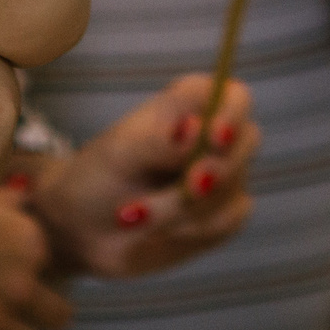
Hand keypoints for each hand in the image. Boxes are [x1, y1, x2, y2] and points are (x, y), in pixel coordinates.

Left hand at [28, 75, 258, 277]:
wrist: (83, 230)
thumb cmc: (98, 176)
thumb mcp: (118, 153)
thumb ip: (158, 139)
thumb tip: (195, 129)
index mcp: (190, 105)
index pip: (233, 97)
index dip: (232, 115)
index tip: (214, 138)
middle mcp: (213, 137)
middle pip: (246, 143)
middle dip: (216, 170)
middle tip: (188, 188)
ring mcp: (223, 176)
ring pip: (233, 188)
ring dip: (184, 208)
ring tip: (132, 216)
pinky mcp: (222, 214)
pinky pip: (230, 220)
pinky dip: (192, 229)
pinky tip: (156, 231)